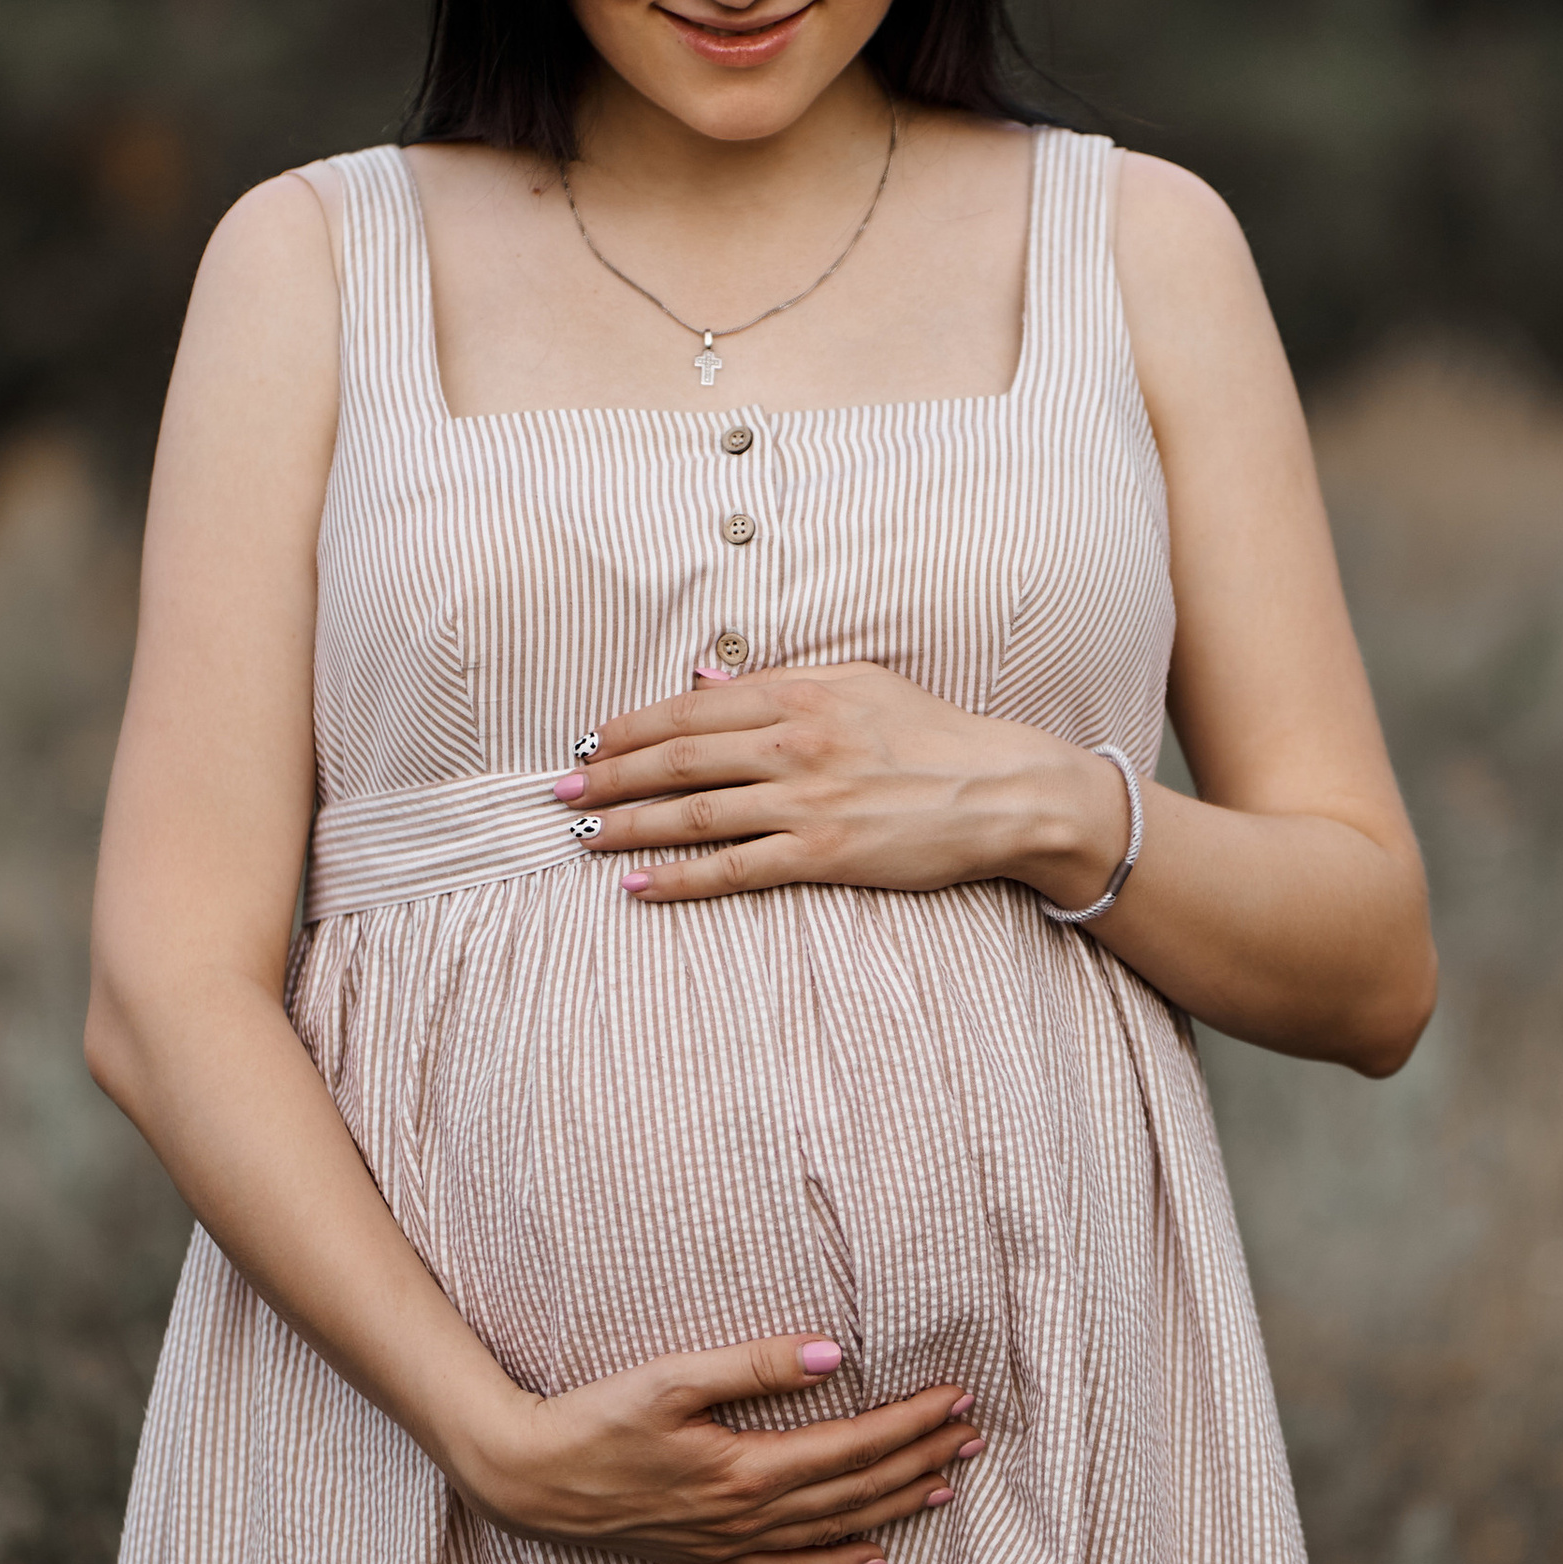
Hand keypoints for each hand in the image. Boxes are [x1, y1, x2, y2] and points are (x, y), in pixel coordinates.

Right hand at [459, 1334, 981, 1563]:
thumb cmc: (596, 1418)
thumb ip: (755, 1365)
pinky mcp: (711, 1555)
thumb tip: (833, 1355)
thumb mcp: (671, 1377)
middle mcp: (750, 1514)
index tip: (956, 1398)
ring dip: (896, 1505)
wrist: (532, 1479)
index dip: (910, 1422)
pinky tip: (872, 1557)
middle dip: (920, 1459)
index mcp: (747, 1467)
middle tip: (972, 1435)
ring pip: (836, 1527)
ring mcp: (732, 1542)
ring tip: (946, 1485)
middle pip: (857, 1488)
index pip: (853, 1445)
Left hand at [551, 662, 1127, 909]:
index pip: (692, 708)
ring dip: (628, 826)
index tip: (590, 743)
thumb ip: (779, 680)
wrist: (1002, 790)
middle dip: (610, 775)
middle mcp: (795, 742)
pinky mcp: (824, 854)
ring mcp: (807, 800)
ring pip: (694, 813)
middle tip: (560, 792)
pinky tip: (638, 884)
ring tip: (582, 836)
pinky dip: (678, 877)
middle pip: (679, 758)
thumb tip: (707, 679)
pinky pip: (733, 867)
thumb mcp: (859, 682)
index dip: (632, 727)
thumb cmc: (934, 734)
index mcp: (800, 693)